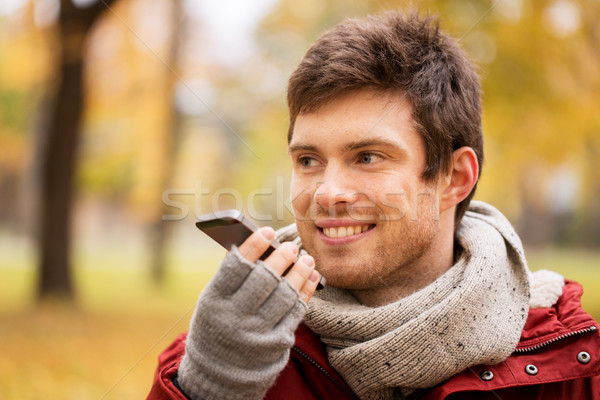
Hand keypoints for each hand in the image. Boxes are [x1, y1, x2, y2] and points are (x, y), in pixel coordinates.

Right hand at [177, 226, 319, 399]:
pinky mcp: (276, 344)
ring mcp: (256, 333)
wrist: (218, 373)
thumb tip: (256, 243)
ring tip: (306, 259)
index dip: (253, 246)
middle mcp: (234, 318)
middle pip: (264, 279)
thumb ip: (230, 276)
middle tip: (291, 245)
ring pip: (285, 294)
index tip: (267, 231)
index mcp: (214, 301)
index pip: (236, 266)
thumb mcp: (213, 301)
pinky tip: (311, 277)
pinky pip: (296, 312)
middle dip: (281, 258)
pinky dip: (306, 290)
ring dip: (299, 273)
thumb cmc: (217, 323)